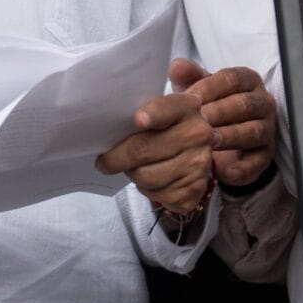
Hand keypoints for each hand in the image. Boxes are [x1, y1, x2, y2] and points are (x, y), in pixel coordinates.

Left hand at [96, 86, 211, 218]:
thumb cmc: (166, 129)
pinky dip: (147, 190)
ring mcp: (199, 163)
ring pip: (147, 177)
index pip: (166, 109)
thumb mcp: (158, 111)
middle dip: (116, 159)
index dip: (151, 114)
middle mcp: (197, 134)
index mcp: (186, 107)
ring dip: (133, 175)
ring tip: (132, 168)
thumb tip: (108, 132)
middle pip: (144, 149)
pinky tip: (150, 180)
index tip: (137, 120)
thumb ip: (139, 114)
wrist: (196, 150)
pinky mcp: (196, 189)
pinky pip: (158, 195)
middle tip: (104, 162)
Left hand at [175, 58, 277, 187]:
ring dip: (229, 137)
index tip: (189, 98)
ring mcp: (267, 130)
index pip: (232, 79)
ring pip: (253, 131)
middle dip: (218, 112)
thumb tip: (176, 66)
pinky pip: (258, 162)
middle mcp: (262, 103)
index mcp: (247, 81)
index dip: (210, 87)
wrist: (221, 143)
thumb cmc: (210, 108)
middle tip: (195, 121)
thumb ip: (188, 77)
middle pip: (244, 104)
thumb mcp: (197, 91)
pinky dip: (242, 168)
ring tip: (207, 142)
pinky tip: (224, 172)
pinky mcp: (265, 156)